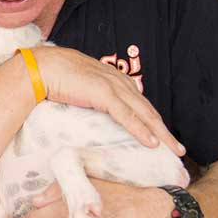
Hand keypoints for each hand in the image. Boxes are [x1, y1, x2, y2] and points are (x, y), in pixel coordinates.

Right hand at [31, 46, 184, 154]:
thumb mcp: (79, 88)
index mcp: (112, 78)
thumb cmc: (53, 76)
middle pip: (147, 109)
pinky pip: (127, 116)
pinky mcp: (104, 94)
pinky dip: (141, 130)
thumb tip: (89, 109)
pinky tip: (152, 143)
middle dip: (164, 130)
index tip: (161, 135)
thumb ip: (90, 96)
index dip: (151, 120)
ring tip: (173, 149)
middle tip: (178, 148)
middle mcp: (118, 81)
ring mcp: (112, 86)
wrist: (40, 68)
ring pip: (144, 113)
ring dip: (161, 133)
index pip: (138, 102)